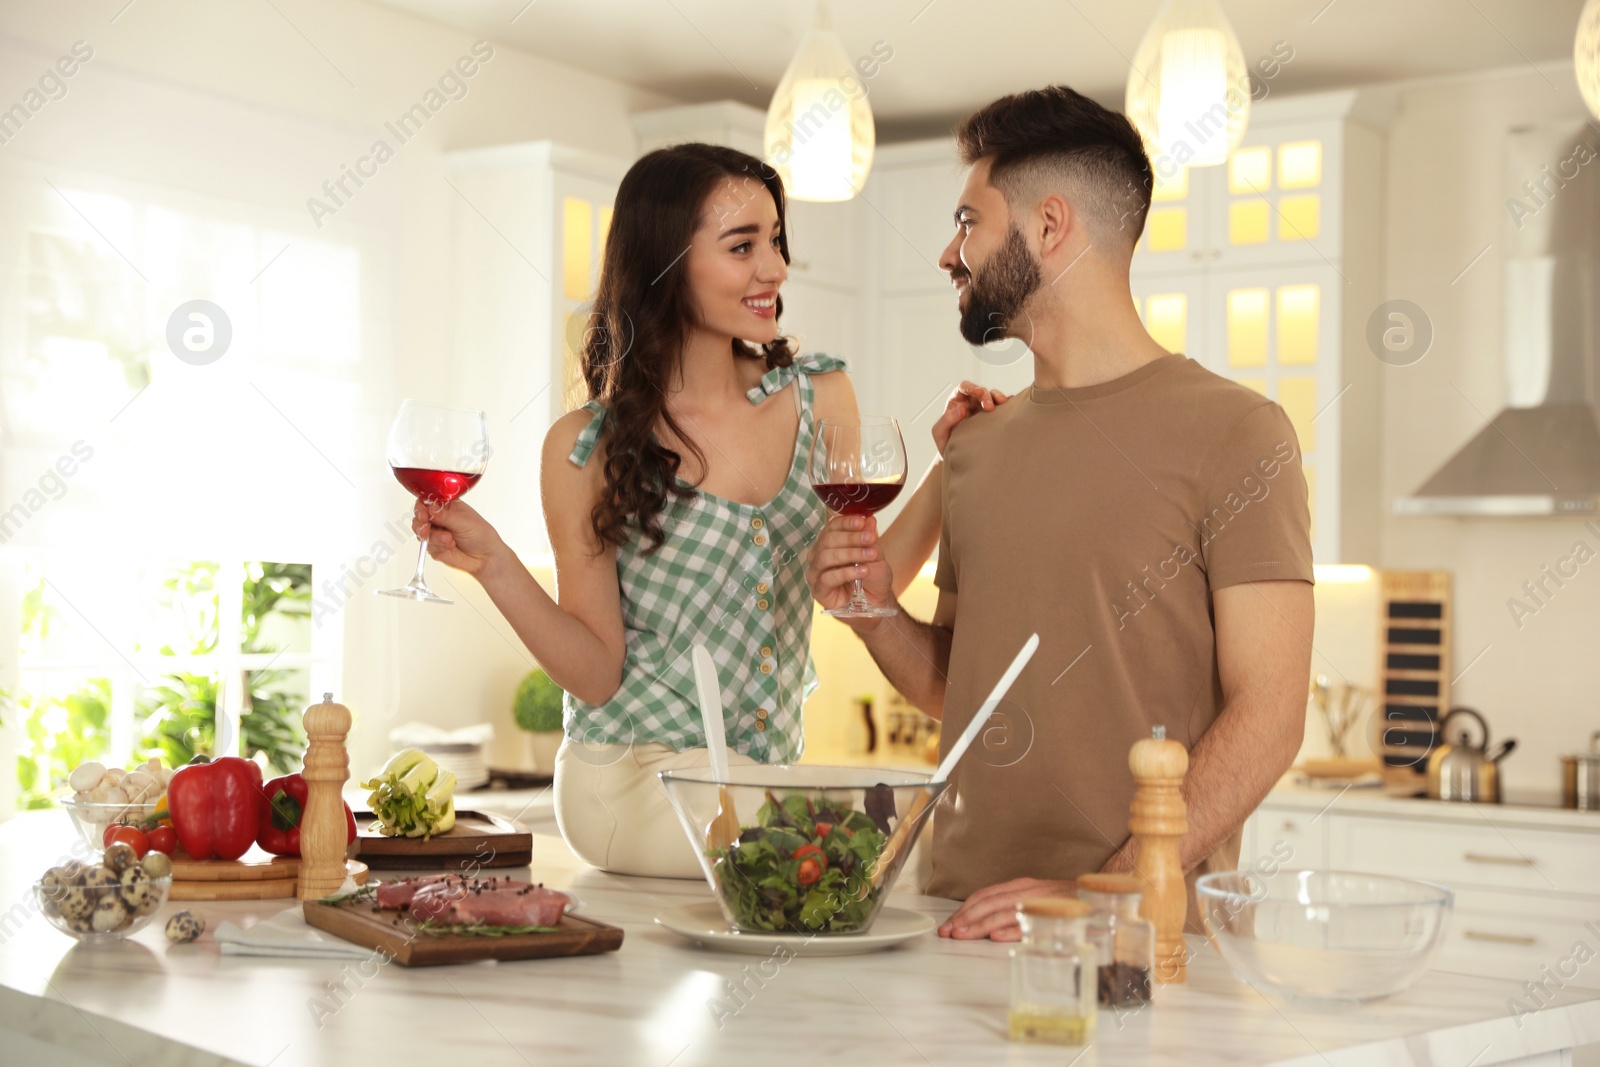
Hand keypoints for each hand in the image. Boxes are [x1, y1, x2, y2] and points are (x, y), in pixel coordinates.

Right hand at [411, 499, 506, 577]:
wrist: (485, 557)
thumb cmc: (480, 535)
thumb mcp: (464, 522)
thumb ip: (444, 515)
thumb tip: (429, 507)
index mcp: (447, 506)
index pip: (427, 501)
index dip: (422, 507)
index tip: (424, 514)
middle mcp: (439, 518)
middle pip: (419, 516)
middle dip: (421, 523)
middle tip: (426, 529)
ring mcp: (436, 532)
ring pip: (421, 531)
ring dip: (434, 537)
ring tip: (449, 540)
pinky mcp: (434, 547)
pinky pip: (427, 545)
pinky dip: (438, 545)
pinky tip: (450, 546)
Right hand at [805, 514, 894, 624]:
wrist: (877, 603)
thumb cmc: (873, 577)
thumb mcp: (875, 554)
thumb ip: (869, 538)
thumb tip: (869, 518)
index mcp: (829, 543)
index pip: (831, 527)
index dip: (846, 522)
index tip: (862, 521)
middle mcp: (818, 556)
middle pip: (827, 540)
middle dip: (851, 538)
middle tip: (870, 539)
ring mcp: (816, 574)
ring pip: (825, 557)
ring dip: (850, 553)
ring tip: (869, 555)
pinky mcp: (818, 591)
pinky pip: (827, 578)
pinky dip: (846, 572)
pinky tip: (862, 571)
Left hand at [932, 381, 1009, 456]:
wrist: (957, 458)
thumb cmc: (946, 444)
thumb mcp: (939, 433)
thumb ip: (946, 420)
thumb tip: (961, 408)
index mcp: (957, 402)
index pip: (964, 388)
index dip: (972, 387)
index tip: (978, 392)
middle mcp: (971, 403)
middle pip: (981, 391)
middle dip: (986, 396)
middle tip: (989, 407)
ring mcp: (983, 409)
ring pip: (993, 397)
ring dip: (998, 398)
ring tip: (1003, 403)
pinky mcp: (993, 417)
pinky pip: (1002, 408)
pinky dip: (1008, 405)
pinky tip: (1011, 405)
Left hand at [937, 877, 1077, 940]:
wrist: (1102, 891)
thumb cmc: (1067, 900)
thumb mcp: (1037, 899)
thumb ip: (1015, 910)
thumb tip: (989, 928)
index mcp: (1021, 886)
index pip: (985, 896)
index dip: (964, 910)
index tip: (949, 924)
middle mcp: (1027, 891)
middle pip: (989, 903)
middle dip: (966, 919)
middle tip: (949, 932)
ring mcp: (1040, 901)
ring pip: (1004, 912)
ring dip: (981, 925)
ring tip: (964, 935)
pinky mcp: (1055, 913)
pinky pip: (1031, 921)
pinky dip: (1012, 928)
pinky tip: (997, 937)